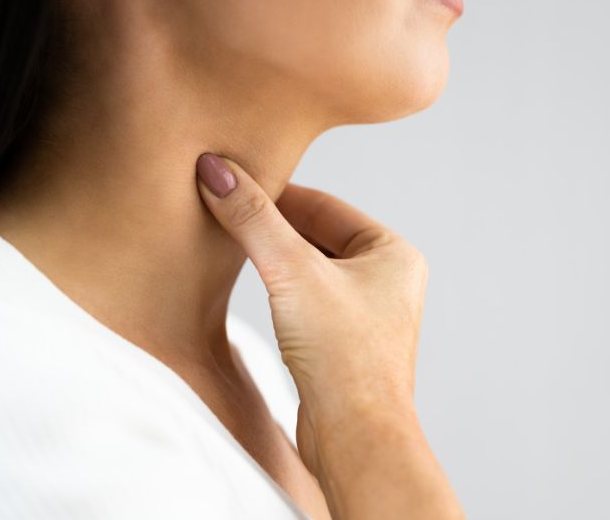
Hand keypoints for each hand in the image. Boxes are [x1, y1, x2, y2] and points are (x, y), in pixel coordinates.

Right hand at [194, 152, 428, 476]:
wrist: (355, 439)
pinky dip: (278, 292)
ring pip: (308, 269)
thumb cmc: (342, 358)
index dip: (275, 192)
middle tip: (223, 211)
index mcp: (393, 253)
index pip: (324, 206)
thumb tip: (216, 170)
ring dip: (272, 259)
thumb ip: (252, 219)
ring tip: (230, 248)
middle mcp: (387, 280)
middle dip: (271, 226)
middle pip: (315, 235)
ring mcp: (367, 314)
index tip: (231, 182)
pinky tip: (252, 293)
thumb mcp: (291, 273)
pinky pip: (305, 301)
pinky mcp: (344, 344)